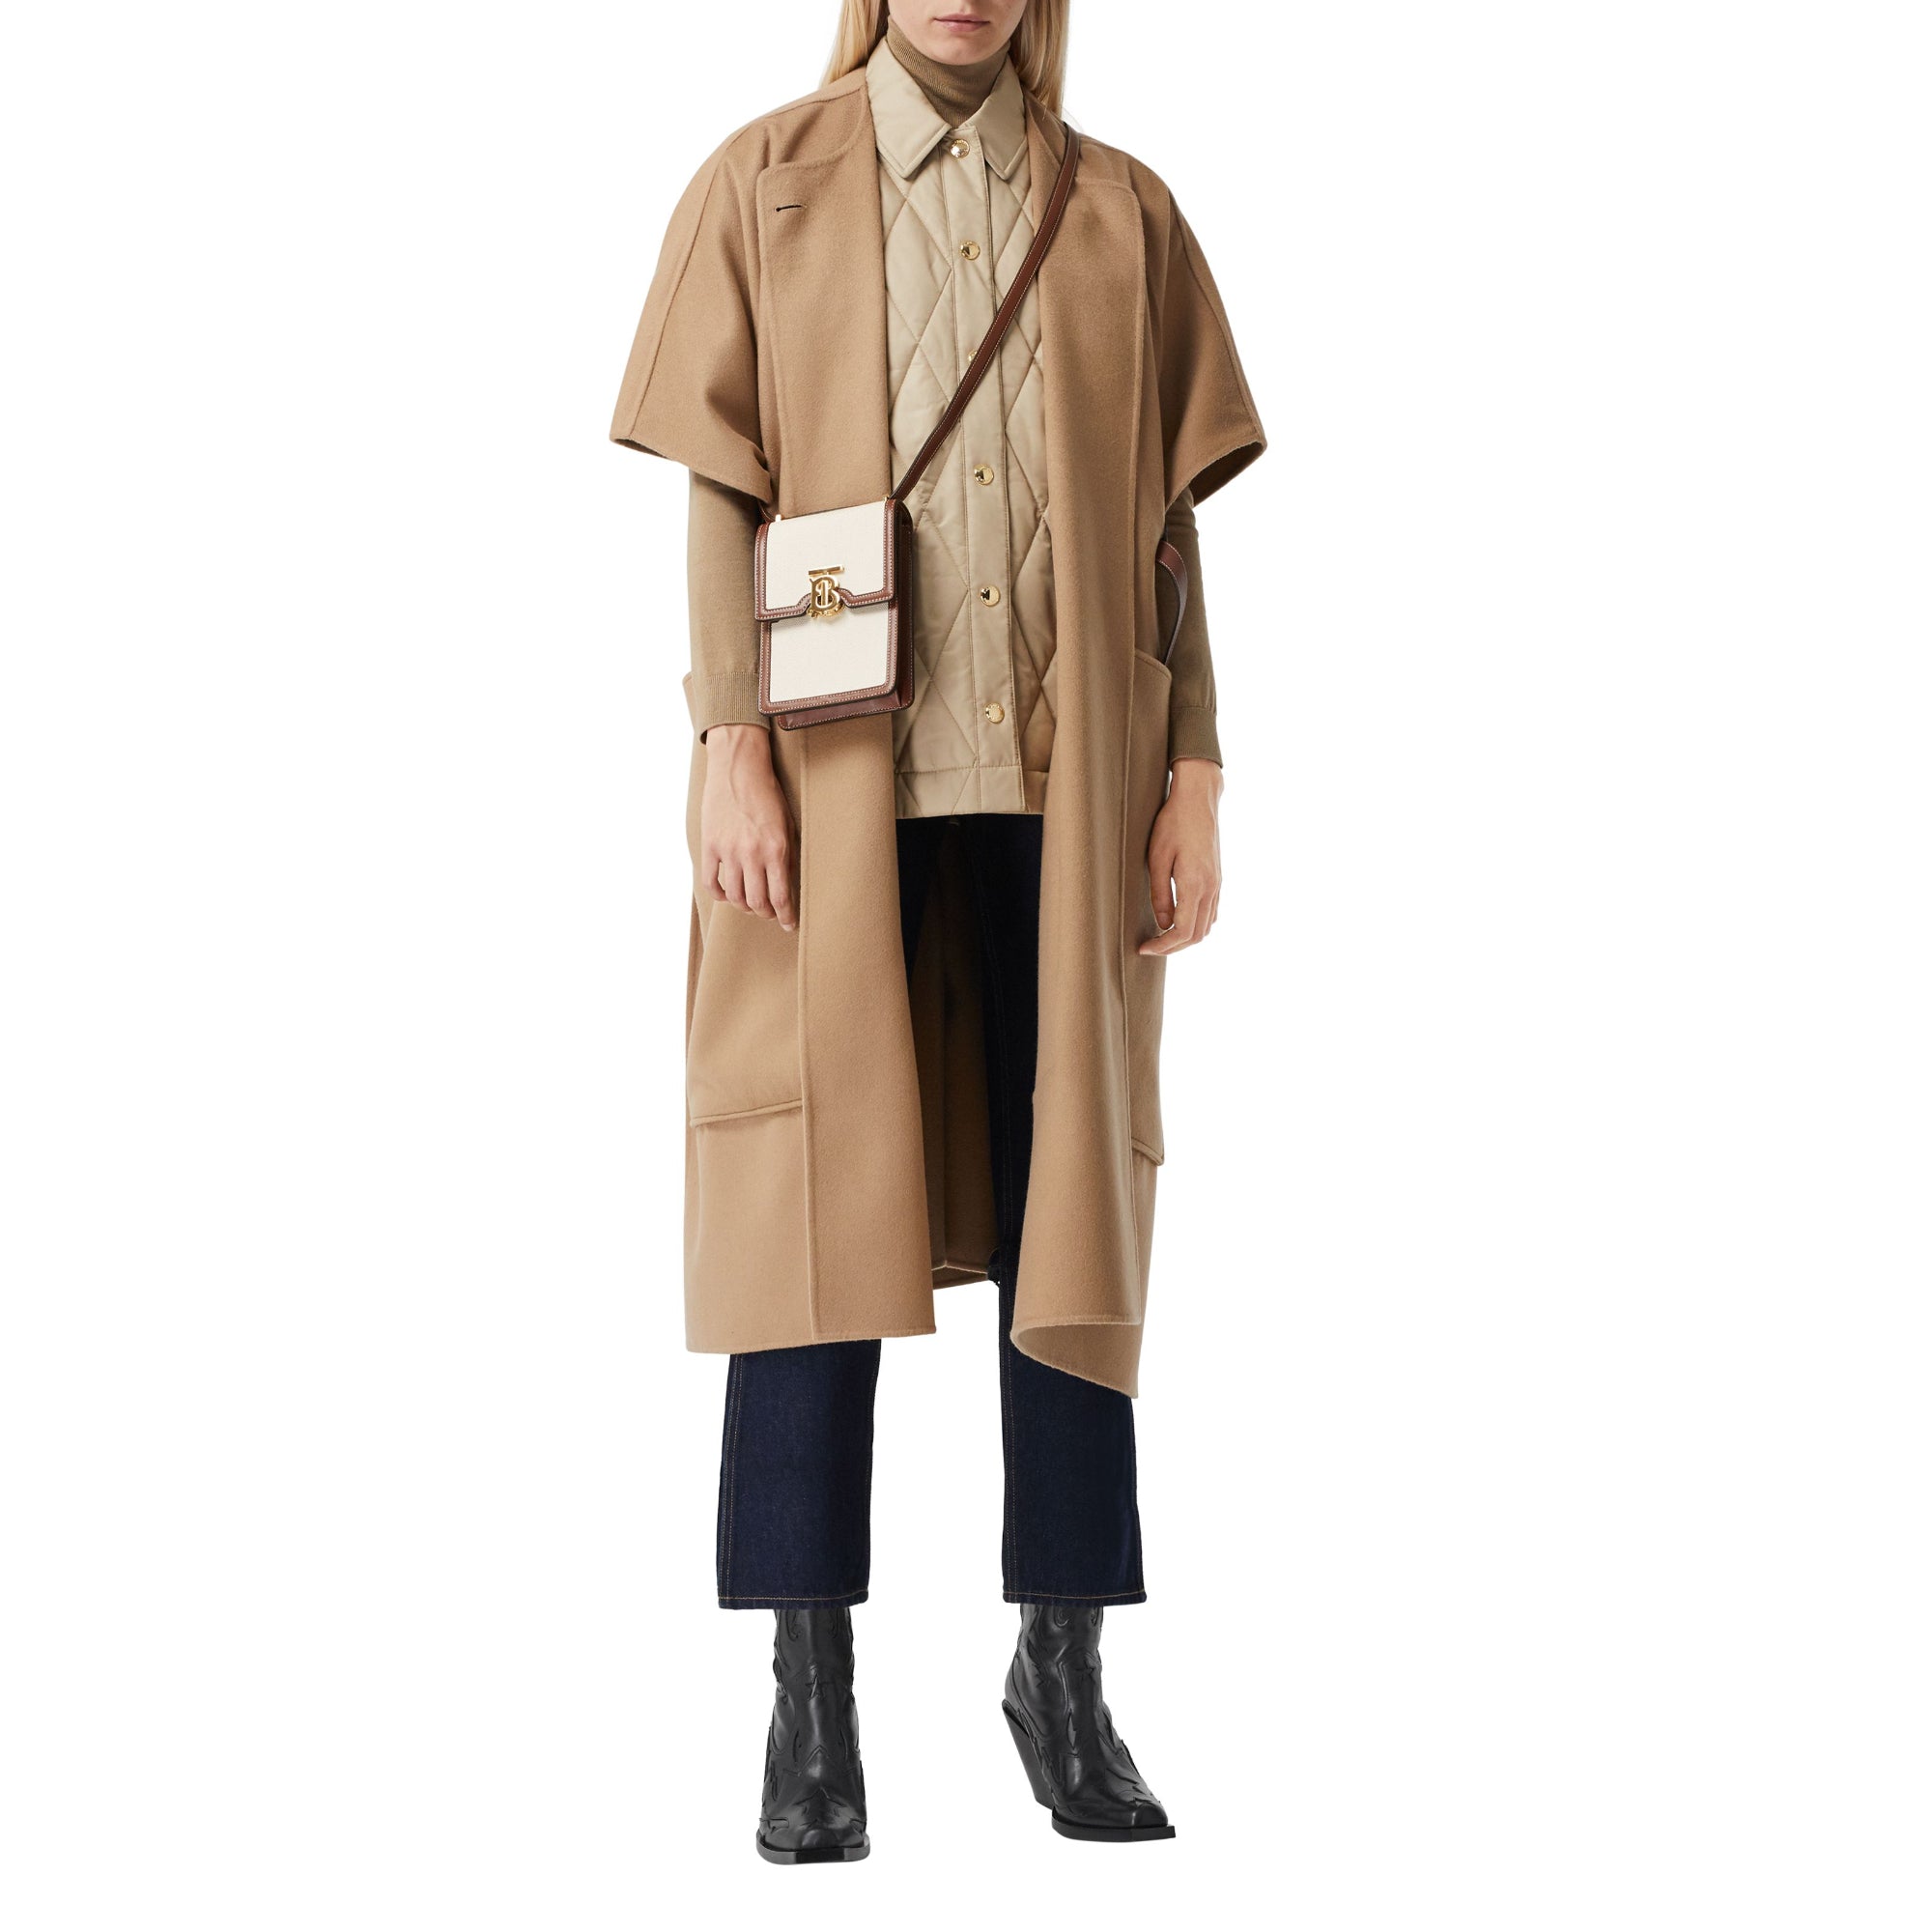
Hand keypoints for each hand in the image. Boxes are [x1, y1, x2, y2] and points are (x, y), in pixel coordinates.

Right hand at [699, 724, 795, 930]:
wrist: (738, 767)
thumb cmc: (768, 794)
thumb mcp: (788, 824)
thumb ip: (786, 855)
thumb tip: (787, 885)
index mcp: (776, 849)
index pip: (781, 896)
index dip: (786, 916)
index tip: (790, 924)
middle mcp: (751, 853)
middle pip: (757, 902)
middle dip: (766, 914)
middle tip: (770, 913)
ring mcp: (728, 850)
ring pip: (734, 896)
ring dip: (744, 906)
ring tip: (750, 904)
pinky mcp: (709, 845)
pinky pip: (711, 883)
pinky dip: (720, 895)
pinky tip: (728, 894)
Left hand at [1138, 757, 1222, 954]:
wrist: (1198, 800)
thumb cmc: (1173, 824)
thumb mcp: (1156, 858)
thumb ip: (1159, 895)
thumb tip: (1162, 923)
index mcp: (1195, 884)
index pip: (1183, 931)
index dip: (1163, 946)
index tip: (1144, 948)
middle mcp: (1211, 888)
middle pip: (1197, 935)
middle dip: (1173, 947)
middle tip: (1150, 947)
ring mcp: (1217, 884)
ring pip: (1207, 926)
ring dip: (1186, 937)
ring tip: (1161, 936)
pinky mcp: (1217, 878)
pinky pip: (1211, 912)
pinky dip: (1196, 924)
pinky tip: (1178, 919)